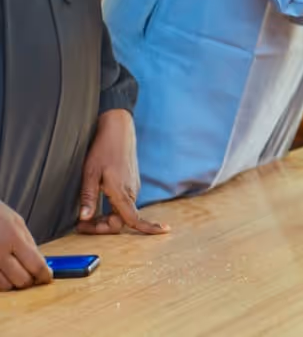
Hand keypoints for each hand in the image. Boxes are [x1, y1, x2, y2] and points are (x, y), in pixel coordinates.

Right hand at [0, 201, 51, 290]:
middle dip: (30, 280)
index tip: (47, 277)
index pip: (36, 265)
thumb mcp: (18, 223)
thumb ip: (29, 243)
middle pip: (21, 280)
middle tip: (31, 274)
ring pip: (6, 286)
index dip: (44, 275)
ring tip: (15, 272)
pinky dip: (0, 282)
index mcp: (14, 238)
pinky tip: (3, 271)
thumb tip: (40, 263)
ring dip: (14, 283)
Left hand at [76, 110, 168, 235]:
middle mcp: (131, 192)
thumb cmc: (103, 150)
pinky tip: (98, 200)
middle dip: (104, 226)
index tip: (161, 233)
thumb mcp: (90, 174)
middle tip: (81, 224)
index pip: (135, 219)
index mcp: (122, 192)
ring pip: (123, 211)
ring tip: (86, 214)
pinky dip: (111, 208)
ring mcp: (132, 186)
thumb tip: (84, 219)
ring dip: (107, 217)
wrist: (118, 129)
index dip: (147, 229)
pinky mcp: (131, 182)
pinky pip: (124, 202)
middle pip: (123, 220)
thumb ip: (88, 198)